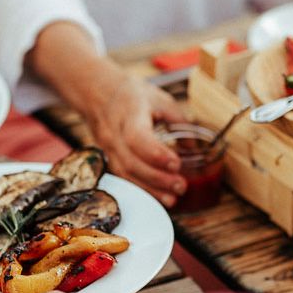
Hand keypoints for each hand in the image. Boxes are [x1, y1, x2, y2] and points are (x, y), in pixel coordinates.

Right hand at [83, 71, 187, 207]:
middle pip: (131, 162)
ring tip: (173, 198)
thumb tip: (193, 147)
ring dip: (149, 190)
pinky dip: (140, 189)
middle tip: (181, 186)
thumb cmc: (132, 95)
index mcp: (129, 113)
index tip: (177, 164)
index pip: (137, 137)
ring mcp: (107, 148)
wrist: (98, 93)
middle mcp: (113, 133)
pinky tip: (157, 197)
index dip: (156, 154)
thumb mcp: (160, 99)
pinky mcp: (107, 158)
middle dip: (158, 179)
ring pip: (125, 174)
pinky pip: (122, 178)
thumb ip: (179, 121)